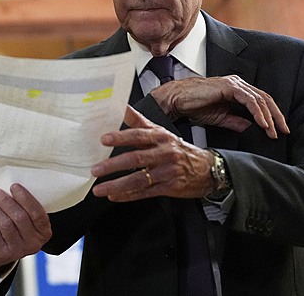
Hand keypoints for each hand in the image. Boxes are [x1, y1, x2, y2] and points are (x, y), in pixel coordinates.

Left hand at [0, 183, 51, 272]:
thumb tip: (11, 187)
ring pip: (4, 223)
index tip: (14, 186)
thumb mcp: (26, 221)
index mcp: (44, 232)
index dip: (26, 199)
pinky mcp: (1, 253)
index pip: (37, 214)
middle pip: (19, 217)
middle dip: (5, 201)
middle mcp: (33, 244)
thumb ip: (24, 207)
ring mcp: (17, 250)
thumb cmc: (14, 228)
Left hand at [91, 106, 215, 200]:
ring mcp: (167, 171)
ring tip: (100, 188)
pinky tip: (115, 196)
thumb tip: (121, 106)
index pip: (138, 135)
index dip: (121, 137)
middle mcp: (164, 153)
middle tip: (96, 169)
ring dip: (117, 184)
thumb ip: (138, 120)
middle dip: (113, 165)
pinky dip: (128, 196)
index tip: (104, 139)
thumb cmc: (178, 149)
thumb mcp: (161, 131)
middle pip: (136, 158)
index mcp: (160, 137)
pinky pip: (145, 192)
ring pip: (139, 179)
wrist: (207, 169)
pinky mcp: (169, 187)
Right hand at [150, 75, 288, 138]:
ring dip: (269, 117)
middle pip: (265, 99)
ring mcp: (234, 84)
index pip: (261, 102)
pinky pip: (250, 100)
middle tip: (283, 131)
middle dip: (276, 117)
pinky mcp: (229, 86)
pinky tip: (262, 124)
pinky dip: (258, 113)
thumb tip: (251, 128)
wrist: (177, 100)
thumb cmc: (194, 105)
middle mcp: (238, 84)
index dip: (272, 116)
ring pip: (260, 99)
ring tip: (272, 132)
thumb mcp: (220, 118)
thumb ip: (237, 122)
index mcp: (237, 90)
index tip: (278, 131)